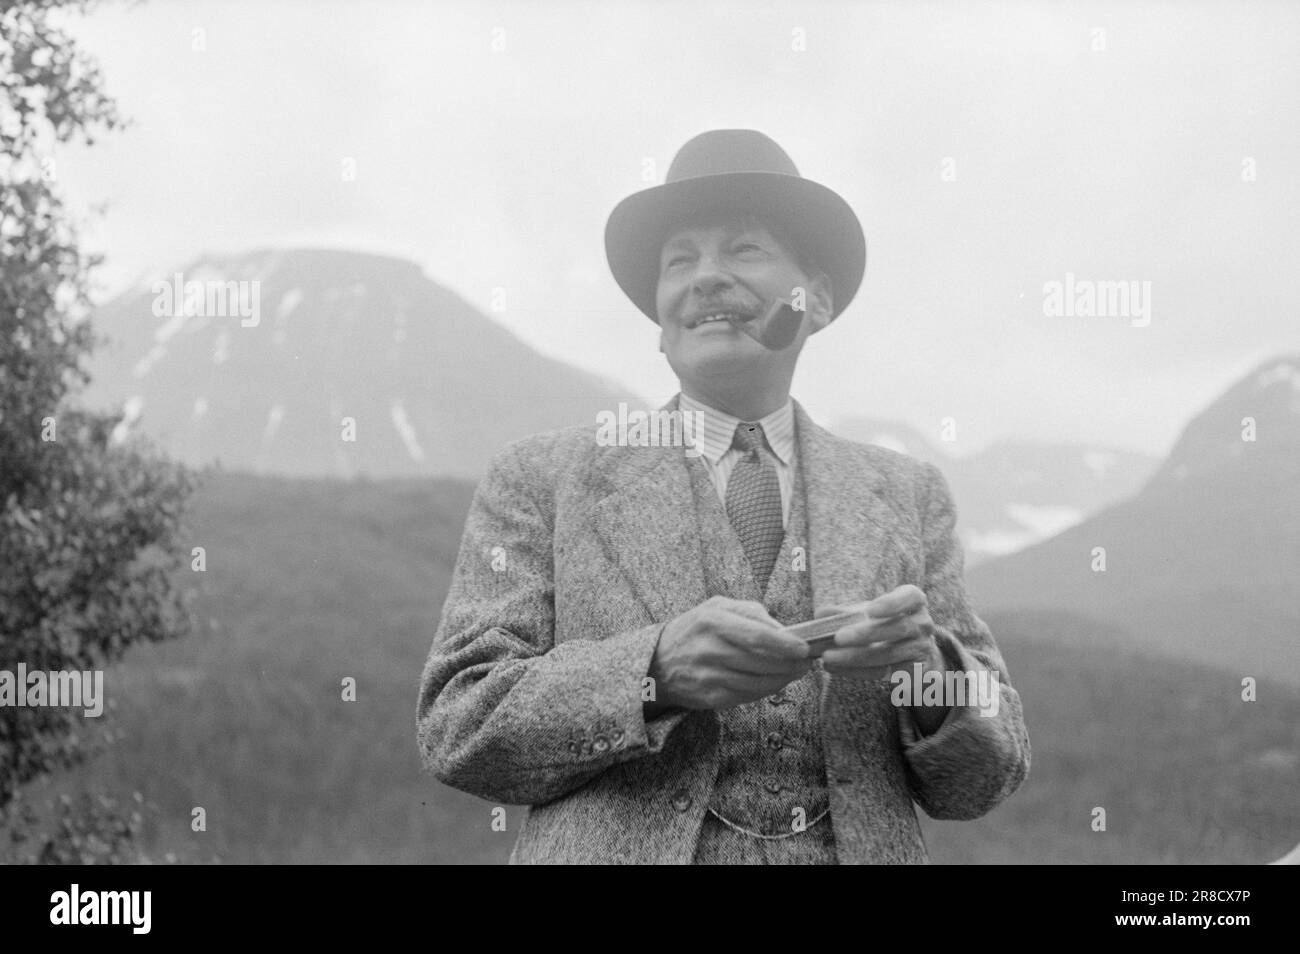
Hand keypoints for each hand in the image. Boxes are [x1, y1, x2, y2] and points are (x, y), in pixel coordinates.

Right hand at [646, 595, 811, 712]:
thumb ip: (750, 612)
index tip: (804, 647)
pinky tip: (775, 682)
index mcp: (712, 621)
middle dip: (791, 664)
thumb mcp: (716, 607)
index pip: (757, 636)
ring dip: (783, 679)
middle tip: (806, 662)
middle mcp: (709, 650)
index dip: (785, 645)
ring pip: (758, 683)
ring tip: (795, 672)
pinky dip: (766, 690)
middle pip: (762, 662)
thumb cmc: (694, 630)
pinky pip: (748, 696)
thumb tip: (783, 629)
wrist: (657, 663)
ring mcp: (709, 677)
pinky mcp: (710, 698)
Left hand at [816, 585, 940, 679]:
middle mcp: (923, 624)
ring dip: (856, 657)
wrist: (914, 654)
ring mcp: (922, 649)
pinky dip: (858, 671)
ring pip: (889, 654)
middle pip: (897, 628)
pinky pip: (886, 673)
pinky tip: (837, 669)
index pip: (910, 597)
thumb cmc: (886, 626)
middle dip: (865, 634)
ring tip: (828, 658)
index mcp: (913, 602)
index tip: (870, 611)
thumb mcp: (869, 614)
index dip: (892, 603)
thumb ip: (846, 612)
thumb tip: (821, 613)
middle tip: (837, 638)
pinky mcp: (915, 672)